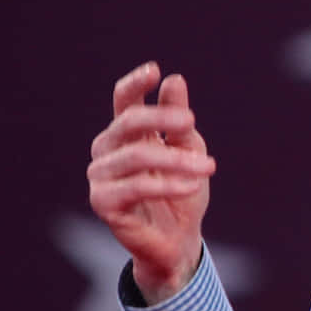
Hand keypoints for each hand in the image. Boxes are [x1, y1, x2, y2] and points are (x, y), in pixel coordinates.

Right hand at [87, 62, 216, 302]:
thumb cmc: (181, 191)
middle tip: (192, 122)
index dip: (135, 84)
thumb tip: (175, 81)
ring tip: (209, 167)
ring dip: (176, 160)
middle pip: (128, 122)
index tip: (155, 70)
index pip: (123, 101)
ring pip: (137, 156)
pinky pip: (135, 187)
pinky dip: (167, 184)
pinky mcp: (103, 203)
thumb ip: (179, 121)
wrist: (179, 240)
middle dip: (162, 119)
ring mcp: (101, 176)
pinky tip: (191, 185)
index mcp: (125, 134)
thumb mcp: (188, 150)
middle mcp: (107, 151)